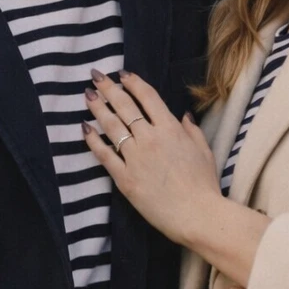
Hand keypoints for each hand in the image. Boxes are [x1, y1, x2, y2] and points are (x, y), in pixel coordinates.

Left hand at [83, 69, 223, 246]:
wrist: (196, 214)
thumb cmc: (204, 184)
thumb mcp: (204, 150)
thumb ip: (191, 130)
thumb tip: (182, 115)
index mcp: (170, 128)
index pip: (148, 97)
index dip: (133, 82)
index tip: (122, 74)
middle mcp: (150, 138)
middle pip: (125, 106)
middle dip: (109, 88)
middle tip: (96, 76)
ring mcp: (135, 157)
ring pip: (111, 126)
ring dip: (98, 108)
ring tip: (87, 95)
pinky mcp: (124, 178)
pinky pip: (104, 155)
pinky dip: (93, 140)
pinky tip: (84, 128)